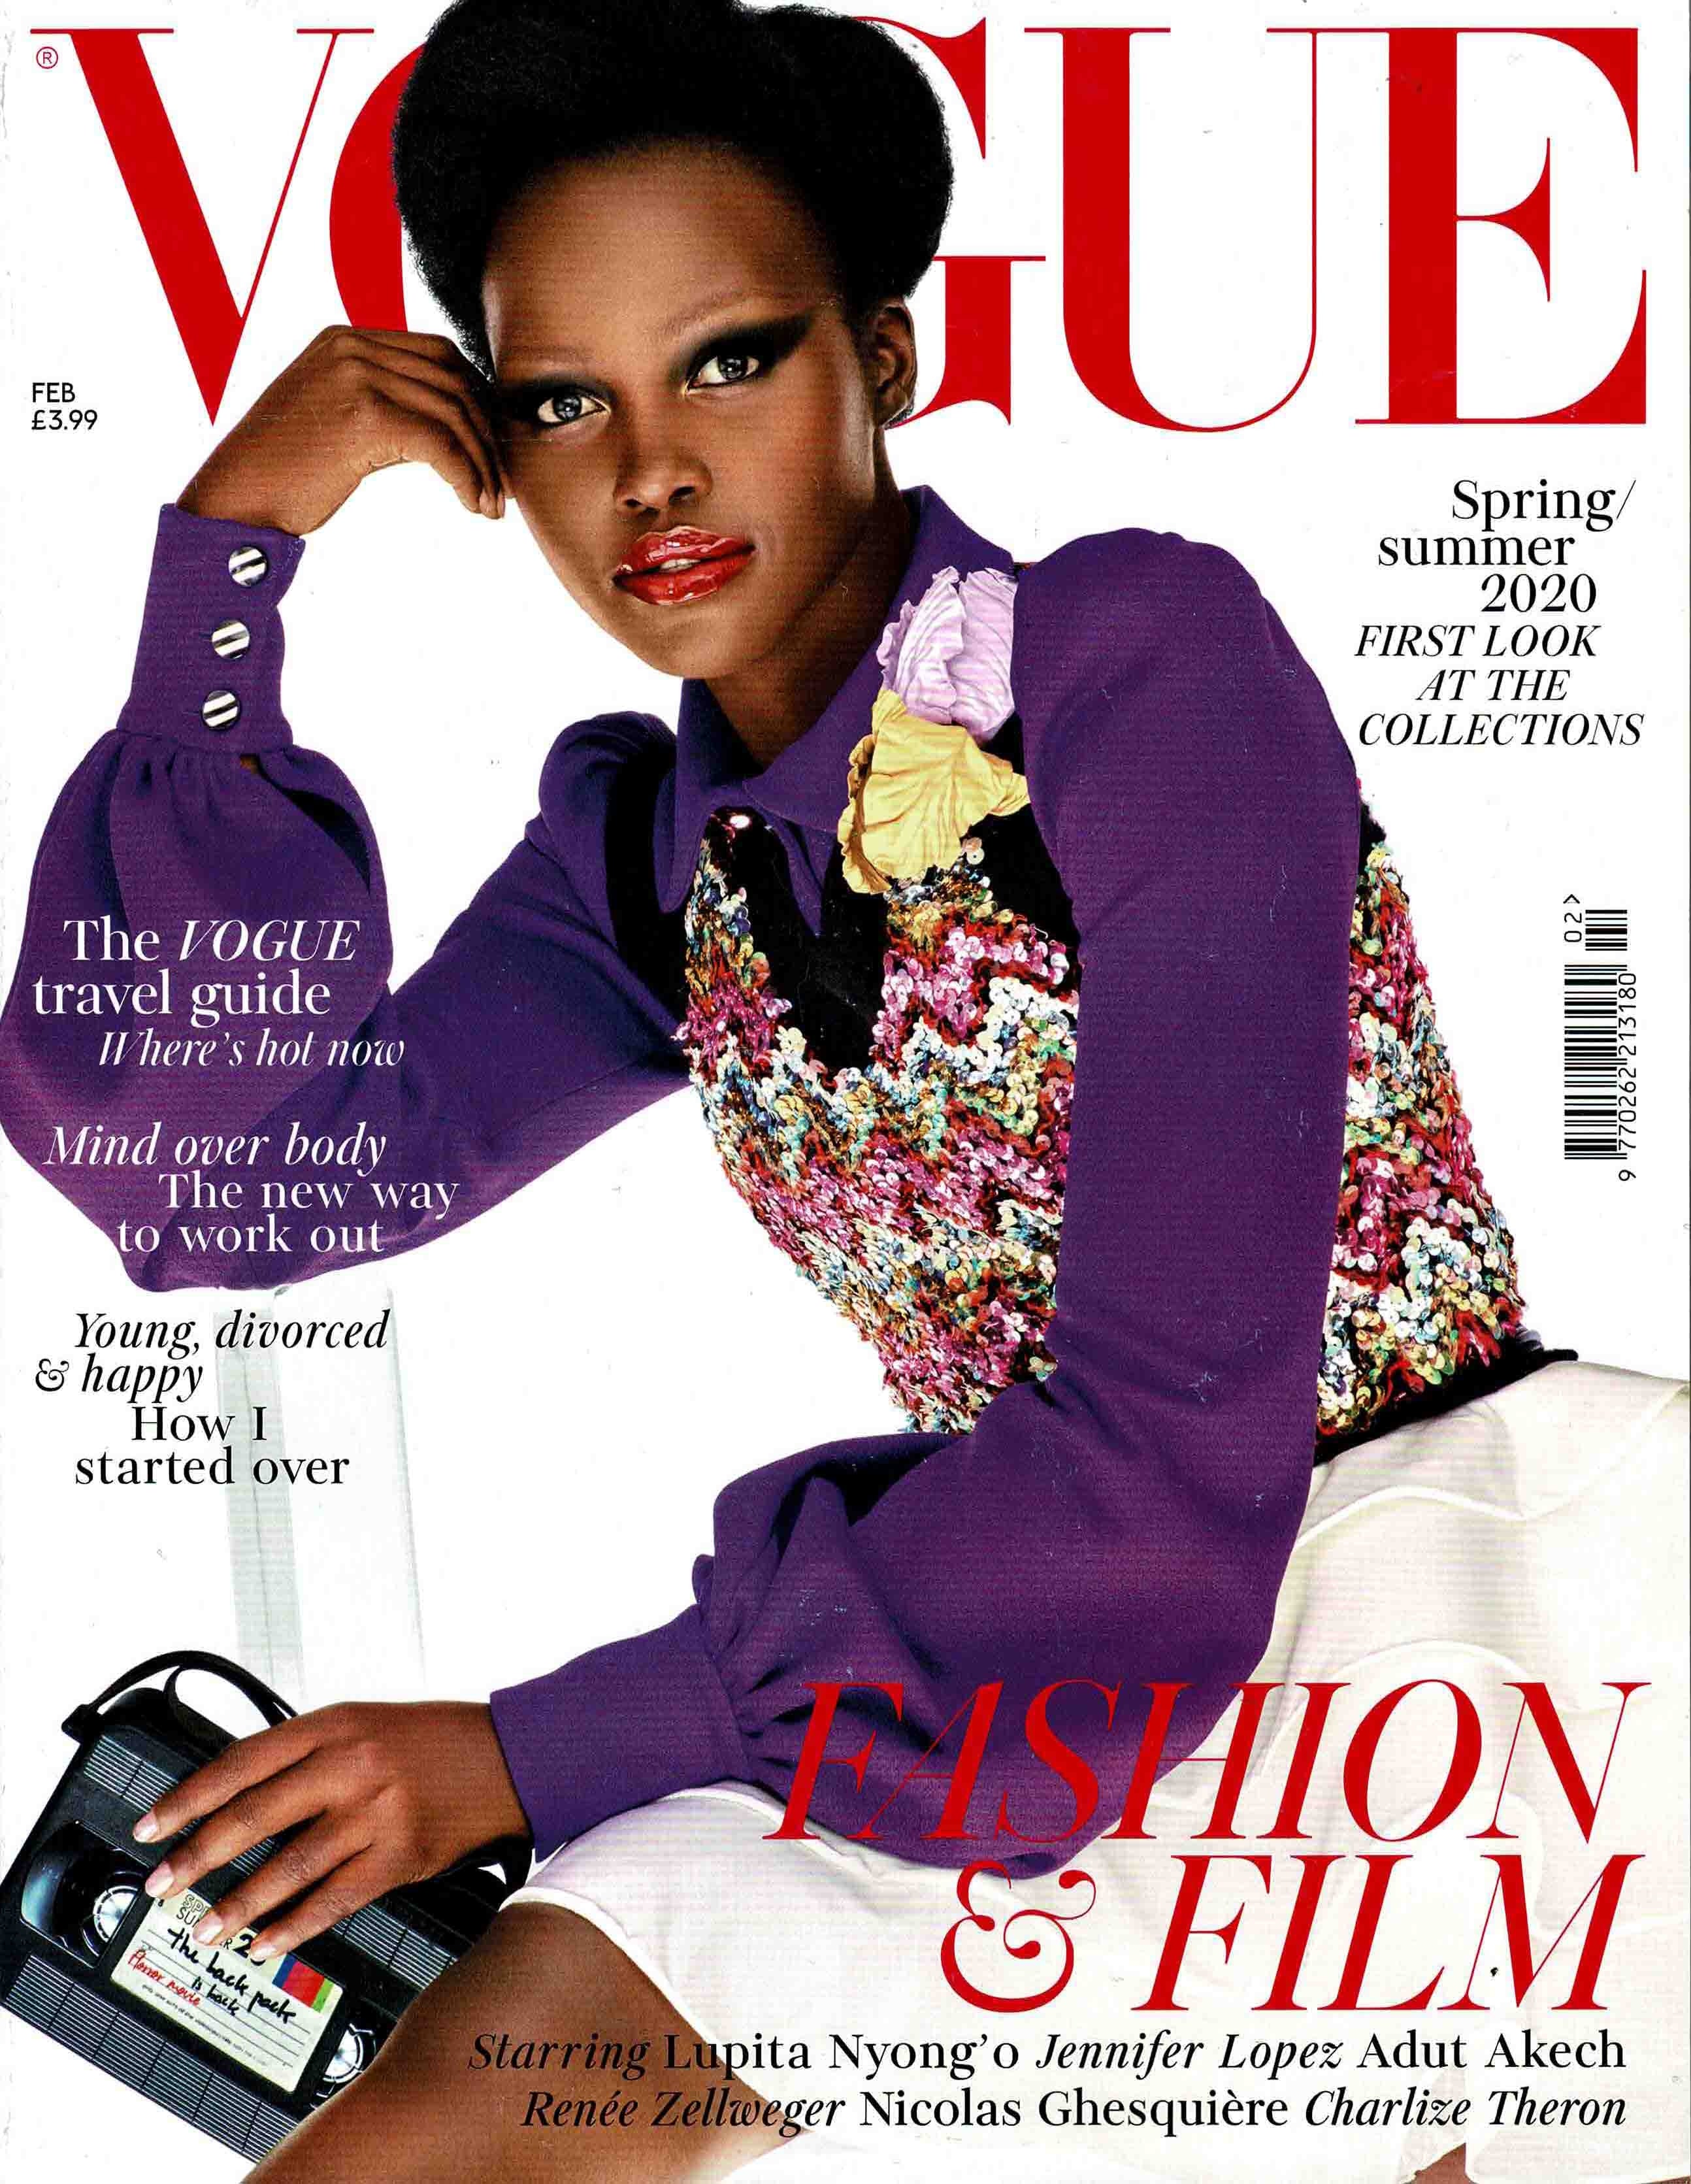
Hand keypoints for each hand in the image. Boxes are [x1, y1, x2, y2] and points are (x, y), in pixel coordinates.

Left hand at [131, 1700, 528, 1960]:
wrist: (509, 1756)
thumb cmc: (432, 1741)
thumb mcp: (363, 1724)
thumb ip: (306, 1754)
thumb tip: (235, 1800)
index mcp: (335, 1724)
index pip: (242, 1762)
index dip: (188, 1797)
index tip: (152, 1825)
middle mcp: (351, 1765)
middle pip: (255, 1815)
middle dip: (197, 1855)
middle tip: (163, 1884)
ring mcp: (377, 1813)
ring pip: (289, 1866)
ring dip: (239, 1902)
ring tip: (206, 1924)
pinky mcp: (400, 1856)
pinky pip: (334, 1900)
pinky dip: (293, 1926)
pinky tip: (266, 1942)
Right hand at [177, 325, 505, 534]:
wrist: (235, 500)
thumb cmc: (281, 473)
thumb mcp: (333, 419)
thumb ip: (383, 406)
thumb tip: (448, 432)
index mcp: (345, 339)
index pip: (438, 354)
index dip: (477, 400)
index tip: (492, 446)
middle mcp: (352, 346)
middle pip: (454, 380)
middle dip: (488, 434)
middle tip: (501, 483)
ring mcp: (357, 377)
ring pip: (453, 414)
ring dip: (483, 464)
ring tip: (490, 504)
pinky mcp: (365, 417)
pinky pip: (440, 444)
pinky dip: (466, 476)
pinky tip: (472, 505)